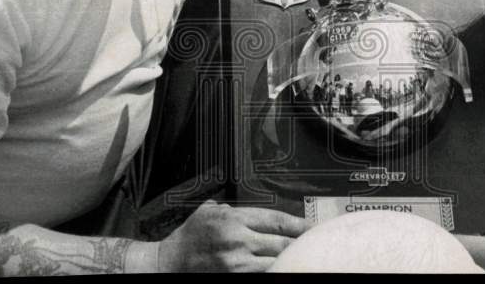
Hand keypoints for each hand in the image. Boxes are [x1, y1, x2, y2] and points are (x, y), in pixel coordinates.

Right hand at [157, 200, 307, 272]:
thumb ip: (230, 208)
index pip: (276, 220)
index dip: (298, 224)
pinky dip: (274, 271)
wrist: (168, 265)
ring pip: (275, 262)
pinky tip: (283, 268)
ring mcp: (236, 264)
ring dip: (291, 260)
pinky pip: (262, 275)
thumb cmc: (188, 237)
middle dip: (300, 244)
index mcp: (233, 219)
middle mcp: (237, 240)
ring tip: (304, 258)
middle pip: (281, 243)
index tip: (313, 226)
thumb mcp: (207, 212)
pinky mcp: (234, 279)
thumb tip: (252, 213)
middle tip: (316, 243)